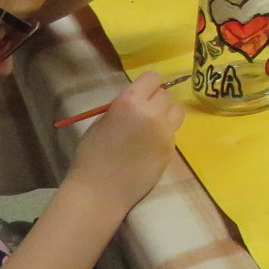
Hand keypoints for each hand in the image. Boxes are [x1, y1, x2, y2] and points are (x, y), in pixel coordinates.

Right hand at [67, 72, 182, 211]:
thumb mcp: (103, 121)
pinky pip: (173, 132)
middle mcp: (152, 114)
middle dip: (156, 100)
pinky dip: (164, 134)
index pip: (153, 78)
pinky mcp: (171, 150)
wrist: (100, 191)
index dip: (148, 84)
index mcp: (130, 102)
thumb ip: (124, 107)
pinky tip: (148, 146)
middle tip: (144, 112)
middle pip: (167, 94)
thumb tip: (140, 101)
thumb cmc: (92, 155)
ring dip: (166, 114)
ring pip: (177, 111)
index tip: (141, 93)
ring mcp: (165, 133)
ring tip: (150, 127)